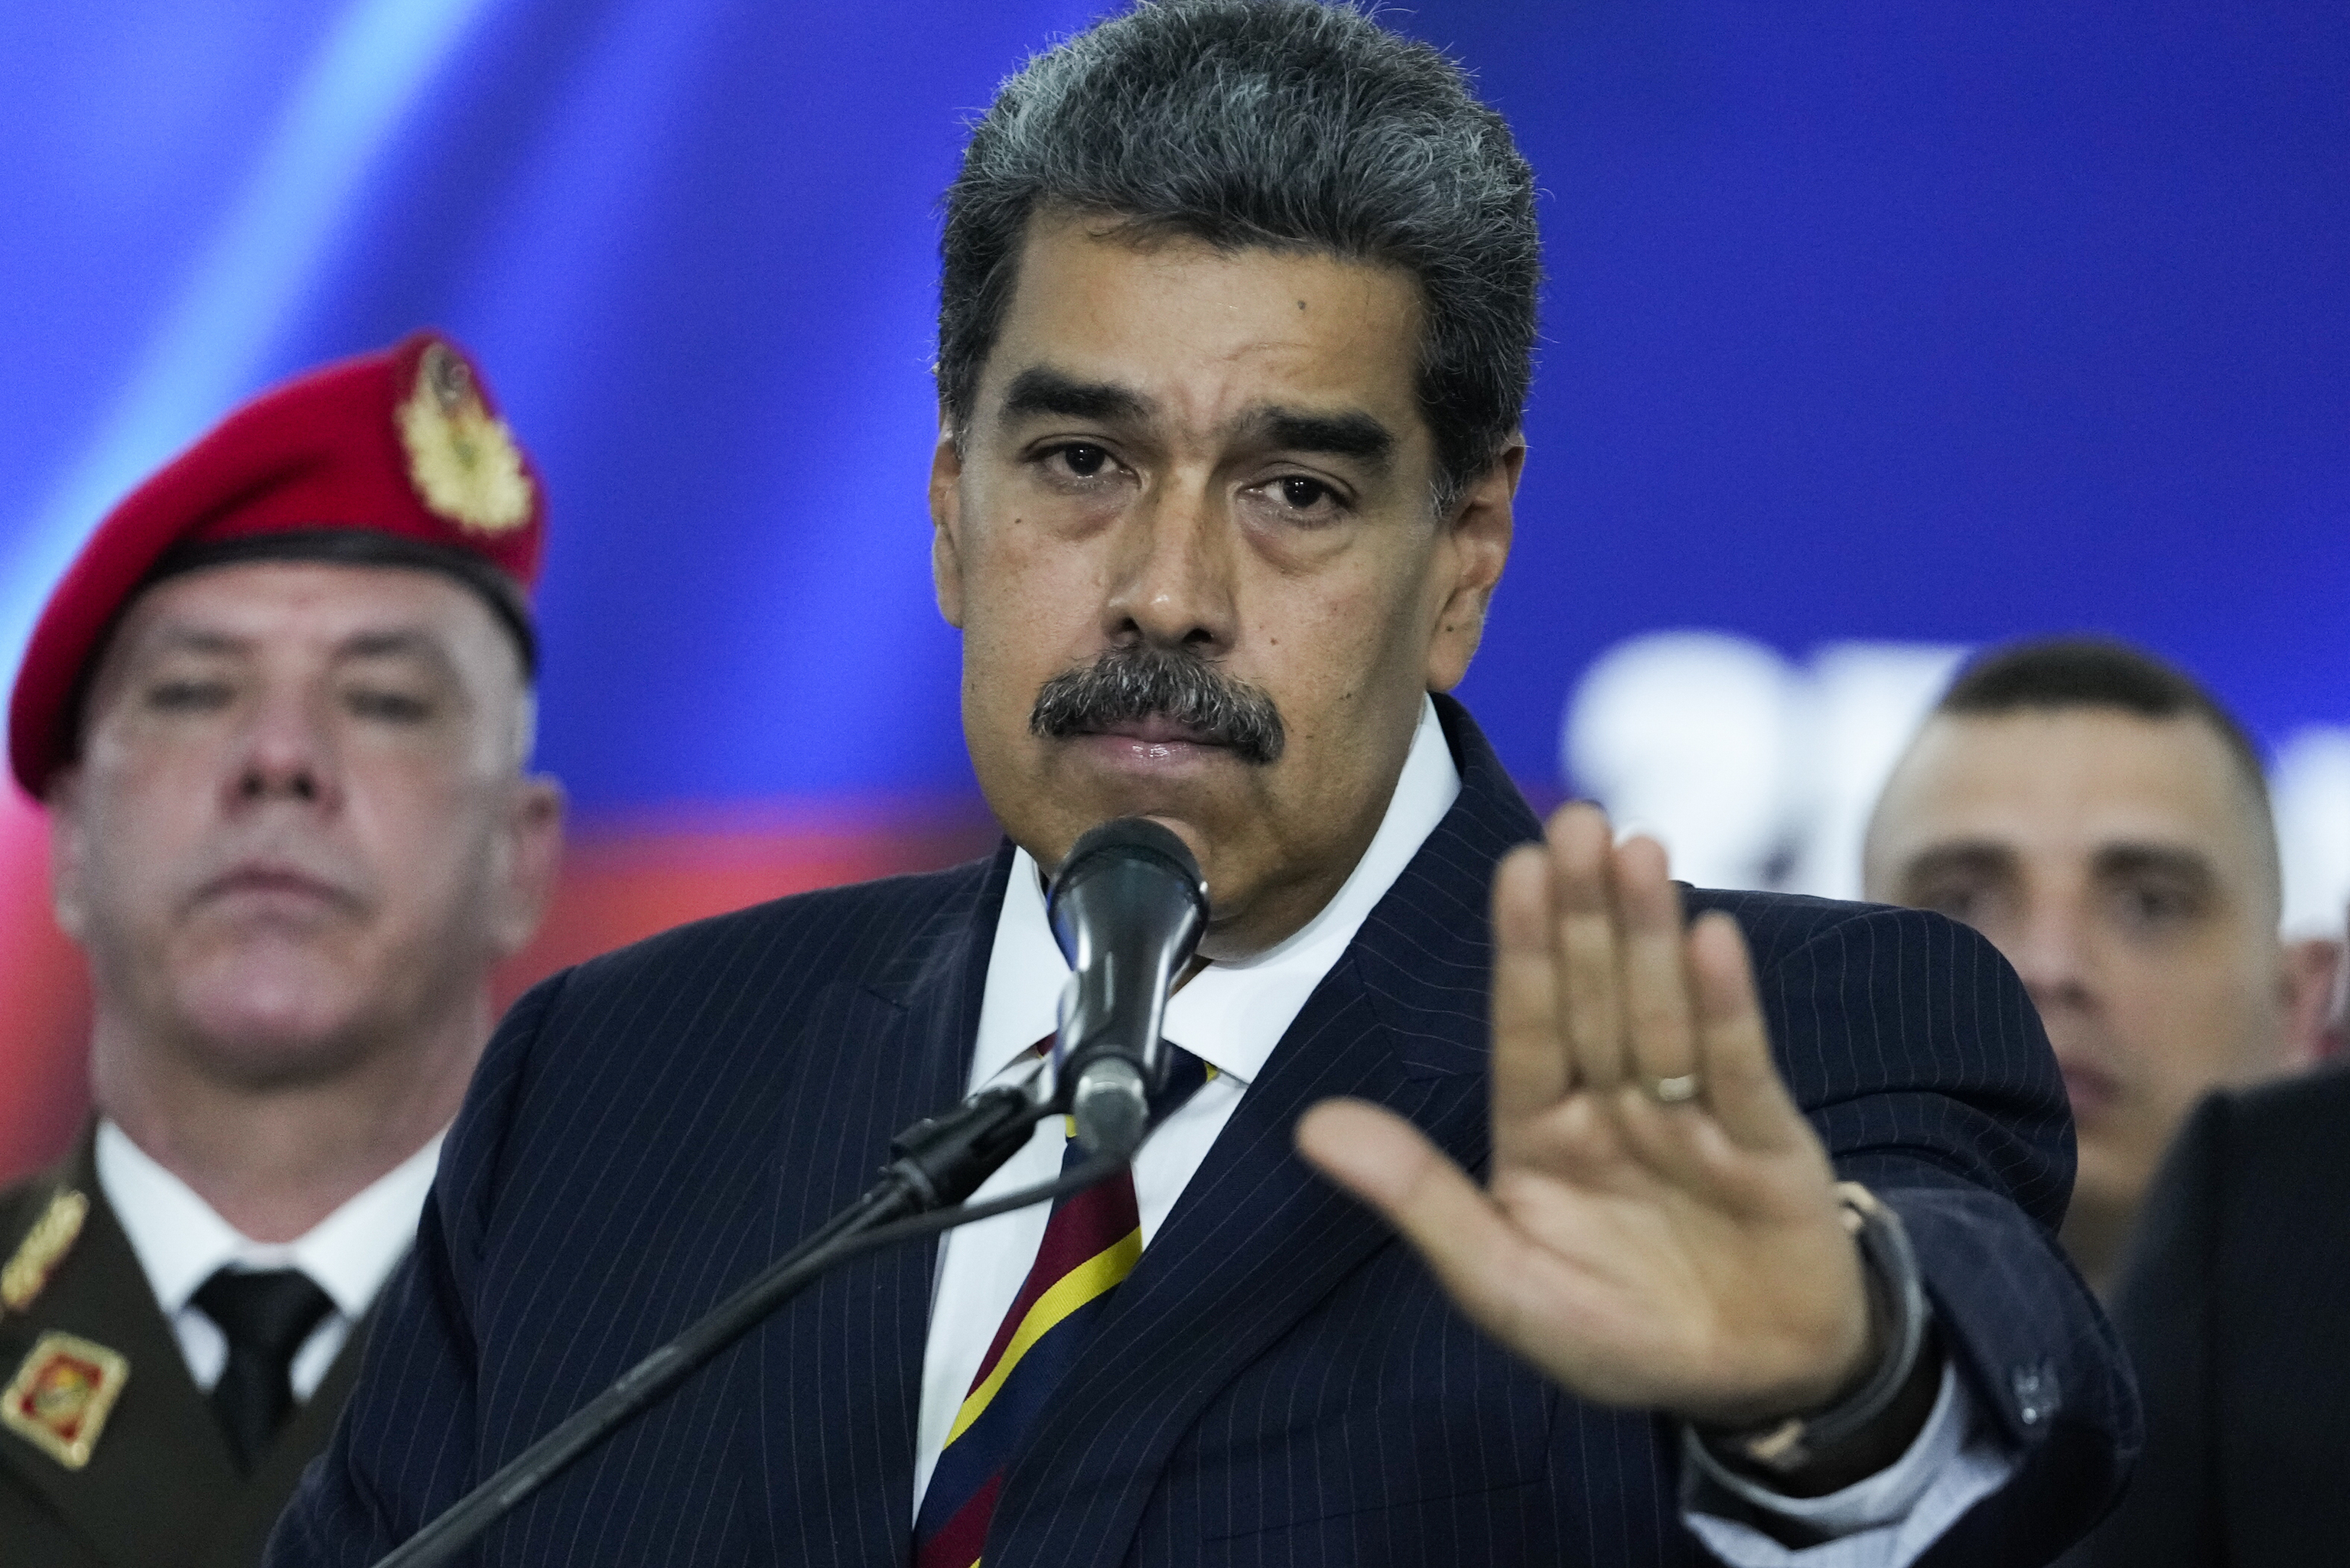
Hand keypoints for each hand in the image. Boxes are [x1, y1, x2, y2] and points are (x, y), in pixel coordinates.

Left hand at [1296, 803, 1872, 1427]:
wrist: (1751, 1385)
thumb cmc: (1617, 1334)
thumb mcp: (1503, 1282)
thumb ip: (1418, 1199)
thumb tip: (1310, 1127)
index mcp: (1540, 1132)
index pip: (1524, 1028)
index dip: (1521, 949)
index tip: (1517, 868)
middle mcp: (1613, 1107)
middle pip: (1594, 998)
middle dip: (1585, 913)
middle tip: (1579, 821)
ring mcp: (1692, 1119)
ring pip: (1662, 1014)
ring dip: (1650, 934)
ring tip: (1638, 850)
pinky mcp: (1769, 1143)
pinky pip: (1740, 1068)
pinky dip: (1726, 1008)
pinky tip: (1712, 938)